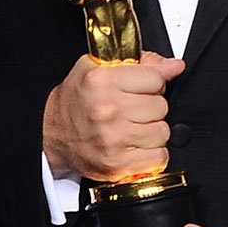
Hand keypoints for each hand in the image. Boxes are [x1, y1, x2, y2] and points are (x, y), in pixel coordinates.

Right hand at [43, 51, 184, 180]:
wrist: (52, 134)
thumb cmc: (77, 100)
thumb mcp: (100, 67)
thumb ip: (142, 62)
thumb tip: (175, 66)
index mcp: (102, 80)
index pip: (156, 78)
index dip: (152, 83)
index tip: (140, 88)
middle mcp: (107, 109)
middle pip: (161, 106)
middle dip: (152, 107)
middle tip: (133, 109)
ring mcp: (113, 138)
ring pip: (162, 132)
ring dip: (153, 131)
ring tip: (133, 127)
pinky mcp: (117, 164)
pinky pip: (158, 157)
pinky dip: (152, 153)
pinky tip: (135, 145)